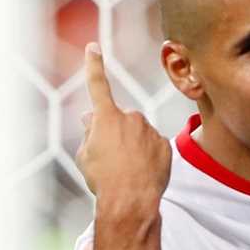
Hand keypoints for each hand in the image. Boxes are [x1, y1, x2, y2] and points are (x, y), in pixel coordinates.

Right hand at [75, 43, 171, 204]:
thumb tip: (90, 118)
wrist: (131, 201)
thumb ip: (90, 132)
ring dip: (133, 146)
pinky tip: (143, 172)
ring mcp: (150, 130)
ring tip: (128, 170)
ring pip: (138, 134)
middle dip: (115, 133)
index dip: (94, 66)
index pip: (97, 86)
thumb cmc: (103, 180)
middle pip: (120, 121)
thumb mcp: (85, 156)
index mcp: (106, 118)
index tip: (94, 48)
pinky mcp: (164, 143)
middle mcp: (130, 118)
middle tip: (111, 159)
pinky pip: (153, 146)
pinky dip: (148, 156)